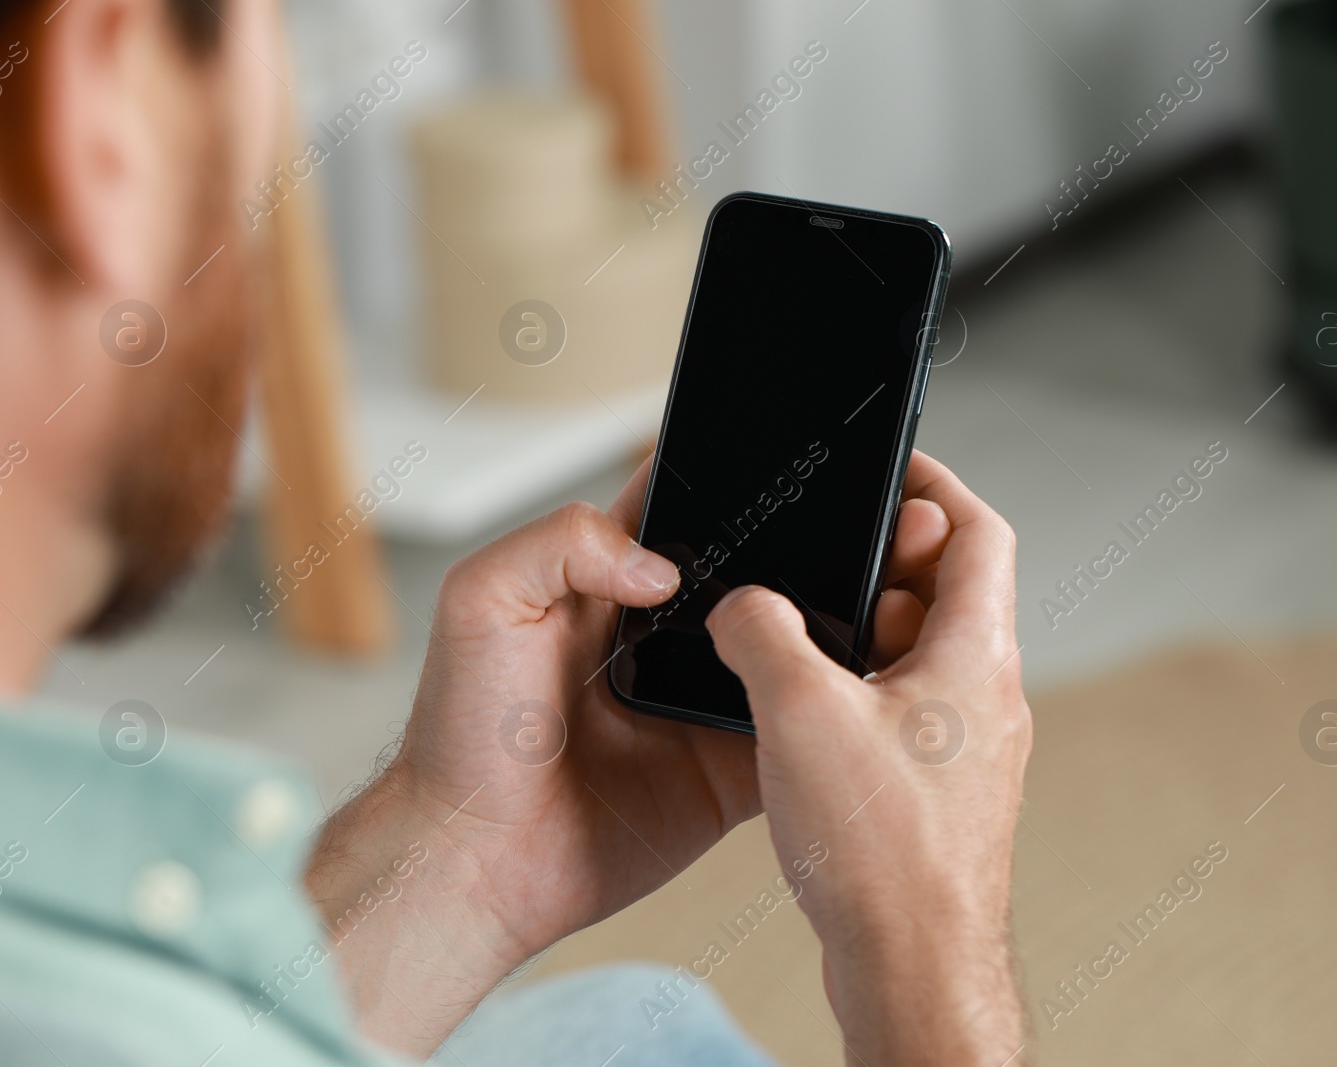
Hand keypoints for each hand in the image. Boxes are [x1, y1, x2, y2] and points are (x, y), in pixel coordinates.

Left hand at [305, 454, 962, 1054]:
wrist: (472, 858)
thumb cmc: (461, 732)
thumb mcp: (482, 600)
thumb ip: (561, 543)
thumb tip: (663, 565)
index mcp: (613, 582)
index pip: (689, 509)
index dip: (732, 481)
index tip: (784, 463)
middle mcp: (669, 638)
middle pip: (760, 577)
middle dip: (805, 555)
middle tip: (849, 542)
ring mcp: (705, 706)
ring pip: (792, 655)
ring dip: (828, 638)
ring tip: (875, 612)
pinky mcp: (730, 775)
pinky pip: (800, 742)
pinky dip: (830, 725)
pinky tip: (854, 702)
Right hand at [707, 451, 1031, 1066]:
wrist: (912, 970)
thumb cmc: (884, 854)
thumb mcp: (800, 712)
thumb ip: (764, 632)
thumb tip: (744, 607)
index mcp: (974, 657)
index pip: (977, 530)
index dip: (932, 483)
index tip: (890, 466)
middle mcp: (985, 697)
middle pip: (945, 591)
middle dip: (877, 568)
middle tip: (816, 569)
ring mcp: (968, 749)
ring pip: (917, 655)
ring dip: (860, 637)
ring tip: (793, 649)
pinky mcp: (939, 793)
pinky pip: (902, 713)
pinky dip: (856, 696)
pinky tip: (801, 723)